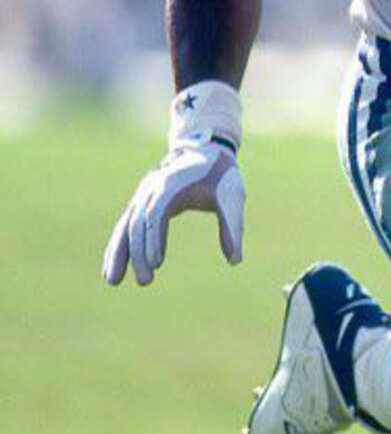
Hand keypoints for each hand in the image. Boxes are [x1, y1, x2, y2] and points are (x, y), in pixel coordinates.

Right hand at [102, 139, 244, 286]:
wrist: (206, 152)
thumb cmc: (221, 175)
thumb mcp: (232, 196)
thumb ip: (232, 227)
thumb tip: (235, 260)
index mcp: (173, 184)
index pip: (157, 212)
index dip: (155, 237)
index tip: (156, 263)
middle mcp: (152, 187)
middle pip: (139, 222)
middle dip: (139, 252)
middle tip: (146, 281)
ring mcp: (143, 194)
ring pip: (126, 224)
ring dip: (119, 252)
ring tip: (113, 281)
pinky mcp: (141, 202)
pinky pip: (125, 225)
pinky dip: (118, 246)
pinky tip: (112, 269)